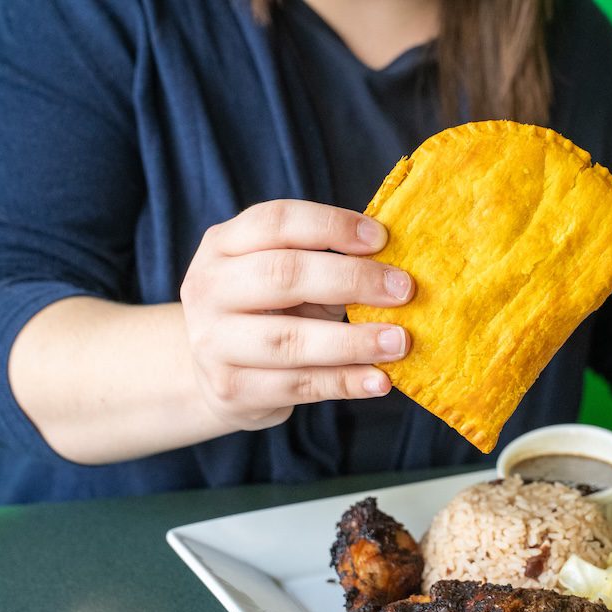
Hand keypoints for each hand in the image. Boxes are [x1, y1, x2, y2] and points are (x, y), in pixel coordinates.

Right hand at [180, 200, 413, 430]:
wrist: (212, 377)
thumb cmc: (265, 313)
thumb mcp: (278, 276)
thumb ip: (322, 263)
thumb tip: (395, 269)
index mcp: (222, 244)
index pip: (276, 222)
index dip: (331, 226)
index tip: (382, 238)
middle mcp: (209, 288)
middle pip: (283, 275)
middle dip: (351, 280)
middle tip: (403, 290)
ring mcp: (213, 342)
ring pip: (290, 339)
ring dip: (353, 341)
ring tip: (398, 341)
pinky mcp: (231, 389)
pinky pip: (298, 385)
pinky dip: (345, 383)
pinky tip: (380, 380)